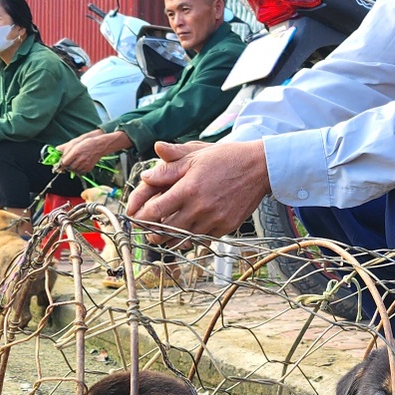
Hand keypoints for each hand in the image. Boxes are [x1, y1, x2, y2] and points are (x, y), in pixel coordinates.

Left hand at [55, 128, 132, 174]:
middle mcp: (80, 159)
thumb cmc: (86, 143)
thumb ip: (65, 147)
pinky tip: (79, 164)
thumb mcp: (74, 142)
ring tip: (75, 162)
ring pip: (74, 170)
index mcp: (76, 152)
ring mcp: (85, 164)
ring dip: (72, 168)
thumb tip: (56, 149)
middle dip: (67, 166)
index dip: (61, 164)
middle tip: (67, 163)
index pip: (64, 162)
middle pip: (69, 167)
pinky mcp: (89, 168)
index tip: (59, 165)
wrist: (99, 146)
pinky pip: (80, 172)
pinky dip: (78, 170)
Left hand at [127, 140, 269, 236]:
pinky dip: (193, 237)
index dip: (141, 217)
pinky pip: (203, 238)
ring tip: (164, 236)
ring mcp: (213, 220)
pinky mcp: (226, 227)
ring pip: (184, 238)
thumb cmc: (225, 158)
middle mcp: (199, 208)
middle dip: (153, 233)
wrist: (259, 167)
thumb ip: (169, 167)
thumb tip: (146, 176)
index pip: (155, 211)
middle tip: (147, 233)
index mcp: (187, 189)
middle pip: (166, 231)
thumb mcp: (195, 155)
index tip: (135, 218)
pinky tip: (189, 232)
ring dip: (171, 238)